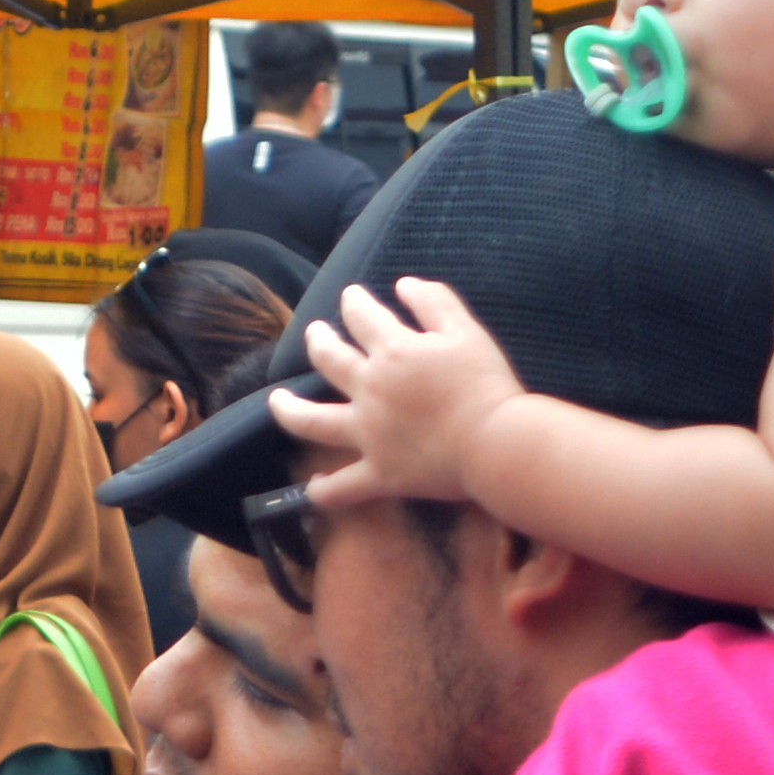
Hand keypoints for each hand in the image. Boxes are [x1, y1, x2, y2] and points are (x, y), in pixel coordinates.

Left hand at [265, 277, 526, 510]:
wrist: (496, 444)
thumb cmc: (486, 385)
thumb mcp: (466, 331)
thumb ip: (435, 302)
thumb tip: (403, 283)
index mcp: (392, 351)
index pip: (361, 316)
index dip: (354, 302)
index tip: (352, 297)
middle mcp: (370, 389)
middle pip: (329, 359)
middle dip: (318, 340)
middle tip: (315, 332)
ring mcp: (369, 434)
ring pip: (313, 421)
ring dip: (289, 410)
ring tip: (277, 402)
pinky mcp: (380, 474)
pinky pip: (344, 487)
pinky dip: (325, 490)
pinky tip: (313, 487)